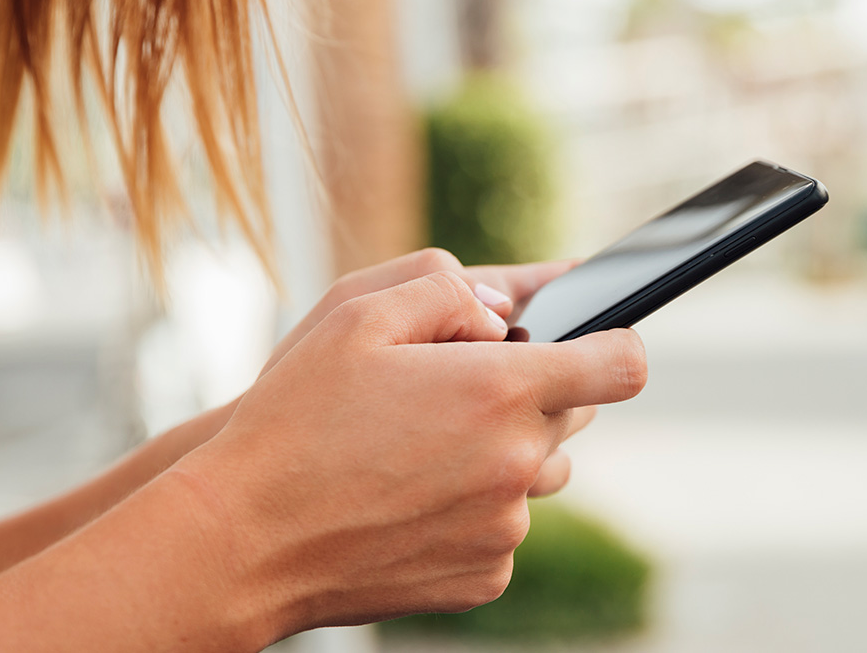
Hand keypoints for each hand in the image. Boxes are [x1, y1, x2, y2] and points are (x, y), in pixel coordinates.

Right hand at [177, 272, 646, 639]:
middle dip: (530, 392)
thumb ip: (449, 291)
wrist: (246, 539)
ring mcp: (504, 528)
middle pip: (572, 415)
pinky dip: (476, 507)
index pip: (621, 365)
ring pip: (539, 472)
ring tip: (423, 448)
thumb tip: (505, 313)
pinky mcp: (484, 575)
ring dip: (503, 451)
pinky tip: (411, 498)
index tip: (596, 342)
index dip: (613, 344)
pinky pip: (505, 525)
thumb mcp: (356, 316)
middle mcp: (516, 464)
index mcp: (497, 391)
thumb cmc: (294, 420)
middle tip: (453, 393)